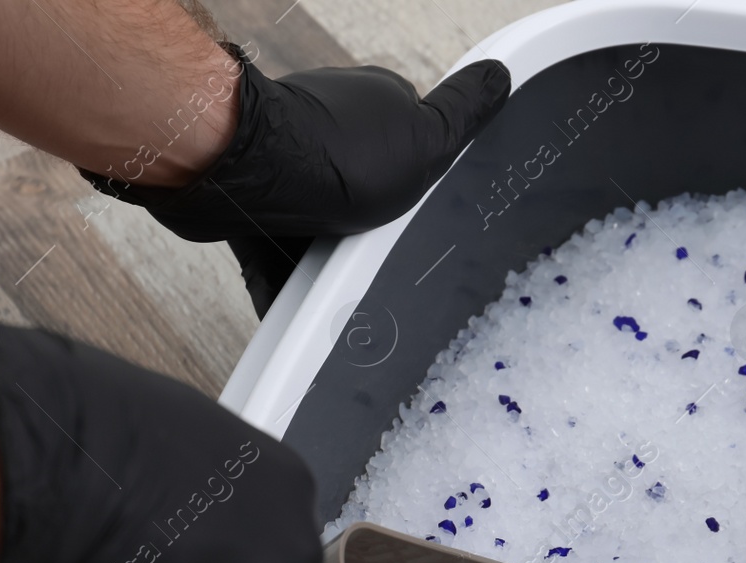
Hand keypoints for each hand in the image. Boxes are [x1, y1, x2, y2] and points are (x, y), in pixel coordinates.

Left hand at [81, 47, 511, 315]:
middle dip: (377, 232)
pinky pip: (284, 251)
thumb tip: (500, 77)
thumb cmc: (330, 158)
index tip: (421, 213)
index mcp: (379, 103)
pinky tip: (304, 302)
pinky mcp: (259, 199)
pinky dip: (293, 279)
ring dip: (335, 263)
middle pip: (373, 195)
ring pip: (328, 227)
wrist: (245, 179)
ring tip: (344, 288)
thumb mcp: (426, 140)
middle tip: (383, 254)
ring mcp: (293, 161)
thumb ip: (464, 114)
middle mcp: (333, 126)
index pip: (418, 148)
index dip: (424, 185)